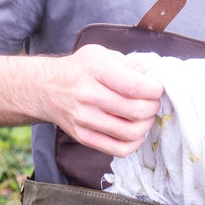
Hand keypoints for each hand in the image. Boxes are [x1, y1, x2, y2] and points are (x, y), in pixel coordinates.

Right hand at [46, 44, 163, 156]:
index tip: (156, 88)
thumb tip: (154, 80)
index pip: (135, 86)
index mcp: (95, 69)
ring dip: (146, 125)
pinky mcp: (83, 137)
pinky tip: (134, 132)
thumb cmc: (81, 70)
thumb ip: (130, 65)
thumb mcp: (102, 55)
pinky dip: (134, 143)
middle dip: (153, 107)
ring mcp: (84, 119)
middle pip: (136, 111)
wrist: (47, 88)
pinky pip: (119, 150)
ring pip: (131, 133)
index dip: (154, 90)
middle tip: (152, 102)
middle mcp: (88, 95)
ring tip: (144, 116)